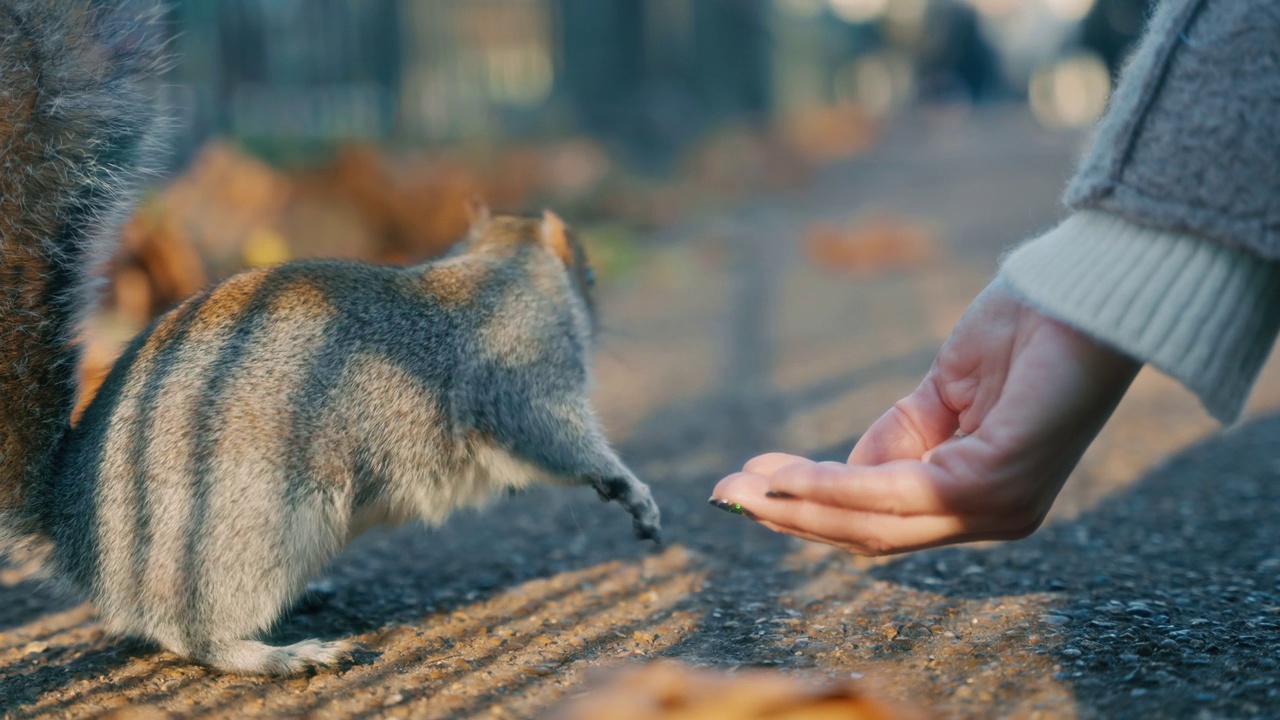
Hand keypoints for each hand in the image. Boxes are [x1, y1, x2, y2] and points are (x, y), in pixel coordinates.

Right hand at [710, 279, 1140, 554]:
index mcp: (982, 496)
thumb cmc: (1027, 327)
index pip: (885, 522)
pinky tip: (784, 473)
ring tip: (739, 487)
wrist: (1092, 289)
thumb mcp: (943, 393)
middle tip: (725, 496)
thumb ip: (897, 441)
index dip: (813, 509)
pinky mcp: (992, 483)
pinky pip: (892, 491)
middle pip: (872, 536)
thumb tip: (840, 476)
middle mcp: (993, 517)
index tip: (752, 486)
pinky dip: (831, 483)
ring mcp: (996, 509)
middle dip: (791, 516)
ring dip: (799, 505)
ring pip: (875, 523)